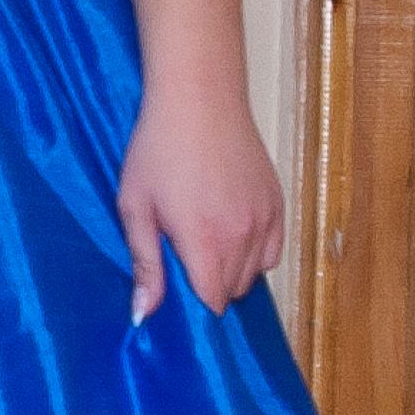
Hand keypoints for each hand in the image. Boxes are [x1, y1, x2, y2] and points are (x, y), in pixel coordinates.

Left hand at [114, 82, 284, 317]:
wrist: (199, 99)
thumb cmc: (157, 150)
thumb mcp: (136, 207)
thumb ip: (146, 264)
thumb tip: (144, 315)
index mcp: (205, 241)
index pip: (212, 303)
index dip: (192, 304)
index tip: (175, 289)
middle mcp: (243, 236)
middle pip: (232, 292)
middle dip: (208, 286)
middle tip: (182, 257)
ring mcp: (265, 220)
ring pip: (253, 274)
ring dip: (230, 270)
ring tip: (203, 241)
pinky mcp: (278, 204)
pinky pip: (273, 252)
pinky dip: (255, 253)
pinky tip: (230, 234)